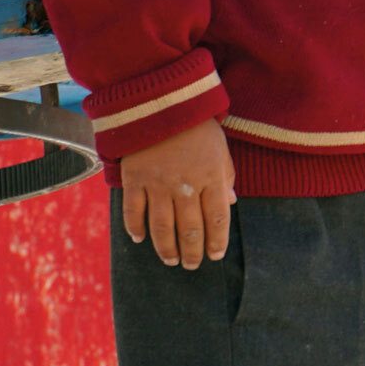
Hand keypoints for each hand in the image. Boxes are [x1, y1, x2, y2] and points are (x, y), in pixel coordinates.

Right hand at [118, 118, 235, 270]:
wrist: (160, 100)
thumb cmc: (195, 125)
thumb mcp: (219, 148)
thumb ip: (226, 176)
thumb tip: (231, 203)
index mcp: (211, 178)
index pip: (217, 220)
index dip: (217, 242)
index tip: (215, 255)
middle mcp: (185, 185)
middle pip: (190, 230)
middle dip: (192, 253)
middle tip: (191, 265)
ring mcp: (158, 183)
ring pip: (162, 227)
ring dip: (167, 249)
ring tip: (170, 260)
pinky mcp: (135, 178)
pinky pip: (133, 210)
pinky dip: (135, 227)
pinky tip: (139, 238)